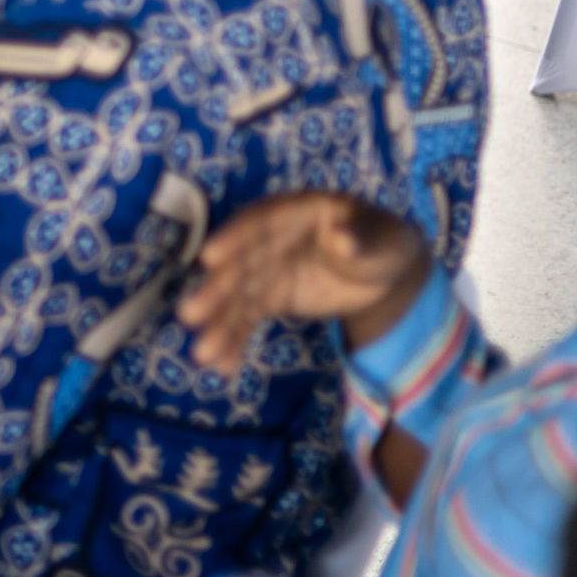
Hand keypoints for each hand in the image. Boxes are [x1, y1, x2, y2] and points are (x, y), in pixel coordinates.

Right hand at [176, 191, 430, 372]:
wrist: (385, 270)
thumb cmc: (383, 243)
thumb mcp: (380, 239)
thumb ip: (359, 238)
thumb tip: (341, 238)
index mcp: (296, 212)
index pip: (260, 224)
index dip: (234, 240)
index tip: (209, 259)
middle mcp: (271, 239)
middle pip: (239, 264)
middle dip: (216, 291)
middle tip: (191, 315)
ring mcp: (268, 269)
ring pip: (238, 297)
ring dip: (219, 324)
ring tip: (203, 355)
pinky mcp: (270, 295)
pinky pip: (248, 318)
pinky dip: (235, 340)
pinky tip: (223, 365)